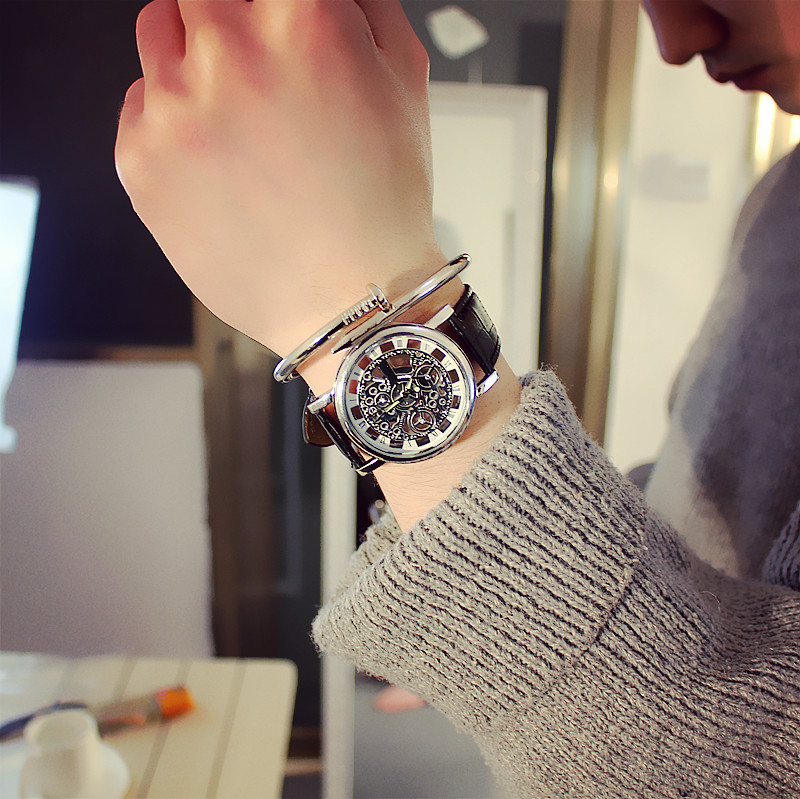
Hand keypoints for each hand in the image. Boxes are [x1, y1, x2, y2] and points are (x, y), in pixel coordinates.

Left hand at [116, 0, 444, 357]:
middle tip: (257, 68)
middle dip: (230, 21)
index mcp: (303, 19)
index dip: (270, 7)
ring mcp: (178, 108)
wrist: (351, 299)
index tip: (268, 24)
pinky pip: (139, 106)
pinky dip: (172, 121)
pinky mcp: (141, 161)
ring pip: (160, 33)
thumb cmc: (381, 207)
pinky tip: (219, 162)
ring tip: (238, 119)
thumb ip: (362, 3)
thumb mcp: (406, 81)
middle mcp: (232, 53)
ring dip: (194, 59)